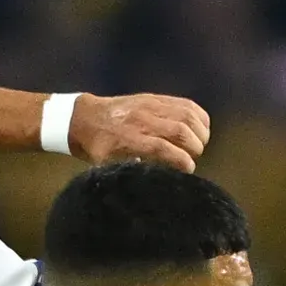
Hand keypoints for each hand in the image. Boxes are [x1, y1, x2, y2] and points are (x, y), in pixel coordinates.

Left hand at [70, 93, 212, 171]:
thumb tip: (151, 187)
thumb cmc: (97, 147)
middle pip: (180, 131)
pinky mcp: (156, 98)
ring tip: (199, 145)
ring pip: (187, 115)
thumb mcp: (105, 166)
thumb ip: (127, 174)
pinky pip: (186, 104)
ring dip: (200, 132)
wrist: (85, 117)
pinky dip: (199, 117)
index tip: (188, 170)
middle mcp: (141, 120)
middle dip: (194, 148)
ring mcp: (150, 105)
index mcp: (128, 139)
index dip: (182, 161)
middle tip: (193, 158)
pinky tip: (201, 129)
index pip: (162, 148)